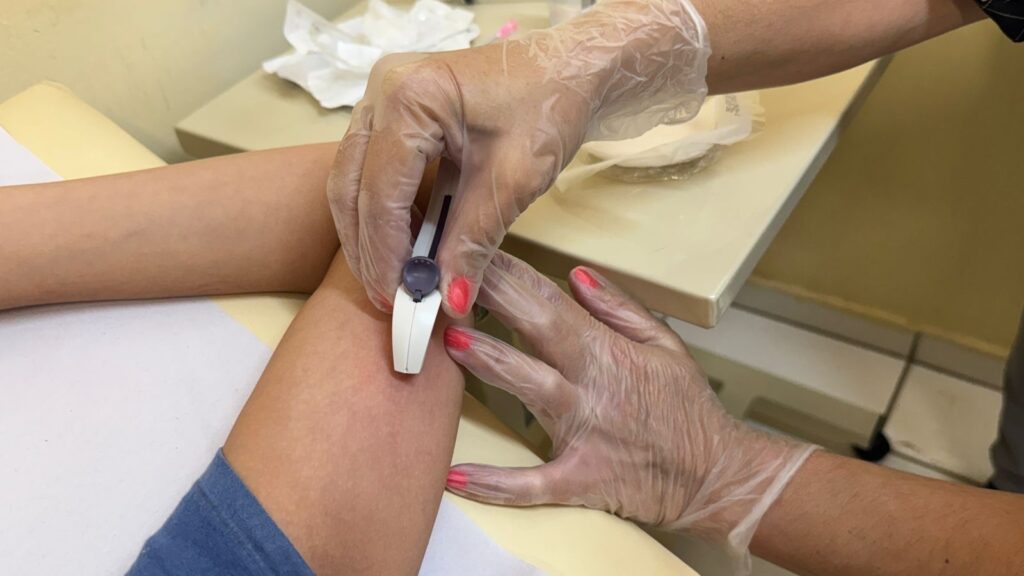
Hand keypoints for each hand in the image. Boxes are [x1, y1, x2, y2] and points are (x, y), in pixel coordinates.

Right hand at [328, 0, 710, 315]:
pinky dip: (379, 210)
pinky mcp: (391, 109)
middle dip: (367, 248)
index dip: (385, 253)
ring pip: (351, 178)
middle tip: (385, 298)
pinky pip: (368, 167)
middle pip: (350, 185)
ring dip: (367, 232)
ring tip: (390, 280)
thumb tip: (449, 300)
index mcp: (410, 97)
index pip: (380, 191)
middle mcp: (382, 88)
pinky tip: (399, 244)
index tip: (395, 299)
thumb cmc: (548, 107)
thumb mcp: (512, 181)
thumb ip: (473, 242)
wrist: (569, 70)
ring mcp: (381, 95)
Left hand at [442, 253, 815, 561]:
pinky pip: (533, 485)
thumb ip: (619, 309)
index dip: (511, 274)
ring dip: (493, 365)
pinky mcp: (580, 480)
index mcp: (608, 351)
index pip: (551, 302)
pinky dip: (497, 484)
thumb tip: (576, 275)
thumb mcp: (666, 346)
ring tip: (454, 344)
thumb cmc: (688, 411)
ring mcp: (584, 433)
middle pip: (536, 333)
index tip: (476, 251)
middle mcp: (591, 386)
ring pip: (530, 392)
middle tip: (447, 278)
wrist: (716, 476)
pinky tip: (458, 477)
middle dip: (491, 301)